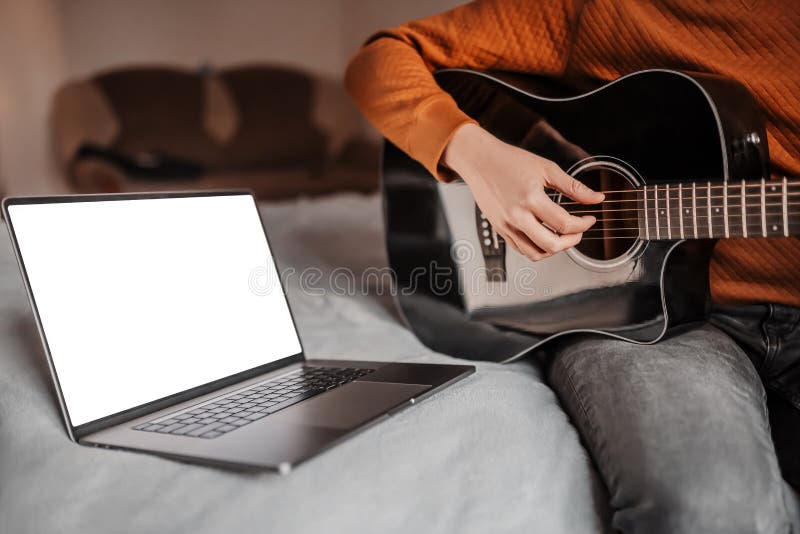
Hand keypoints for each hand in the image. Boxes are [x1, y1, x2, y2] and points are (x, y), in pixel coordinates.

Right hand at [442, 124, 603, 260]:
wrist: (479, 161)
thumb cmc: (509, 161)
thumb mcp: (546, 168)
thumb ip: (573, 187)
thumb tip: (597, 198)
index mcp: (531, 198)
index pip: (564, 224)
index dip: (583, 225)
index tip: (589, 219)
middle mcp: (517, 215)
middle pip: (551, 244)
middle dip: (572, 241)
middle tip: (579, 231)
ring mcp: (506, 225)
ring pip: (535, 253)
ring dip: (555, 249)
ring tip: (563, 237)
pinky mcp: (499, 229)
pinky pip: (521, 249)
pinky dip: (537, 248)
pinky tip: (545, 235)